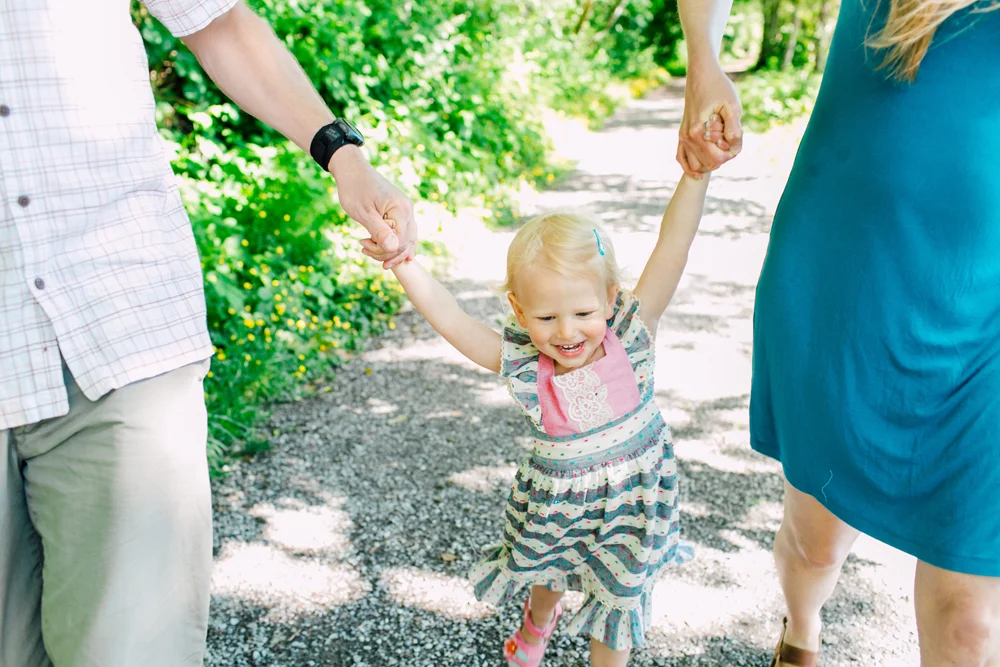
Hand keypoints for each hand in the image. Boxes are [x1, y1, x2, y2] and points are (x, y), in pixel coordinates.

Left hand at [329, 146, 416, 268]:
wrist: (352, 170)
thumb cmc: (355, 189)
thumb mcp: (364, 213)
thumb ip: (379, 231)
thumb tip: (393, 249)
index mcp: (402, 210)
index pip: (400, 242)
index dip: (383, 251)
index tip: (363, 246)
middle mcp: (408, 210)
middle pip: (405, 243)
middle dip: (385, 252)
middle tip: (364, 249)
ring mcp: (406, 211)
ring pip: (406, 240)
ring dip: (389, 250)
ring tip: (368, 249)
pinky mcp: (400, 212)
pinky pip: (403, 232)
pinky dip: (393, 242)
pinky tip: (385, 251)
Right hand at [678, 64, 742, 177]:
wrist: (701, 75)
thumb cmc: (719, 87)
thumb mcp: (733, 106)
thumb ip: (734, 130)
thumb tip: (733, 149)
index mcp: (698, 132)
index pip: (718, 158)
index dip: (732, 152)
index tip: (737, 138)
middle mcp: (687, 137)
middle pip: (709, 164)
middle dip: (723, 157)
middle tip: (730, 139)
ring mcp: (682, 137)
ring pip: (695, 166)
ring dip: (710, 162)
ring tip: (720, 146)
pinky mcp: (681, 135)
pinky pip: (682, 159)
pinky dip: (690, 168)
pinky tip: (700, 172)